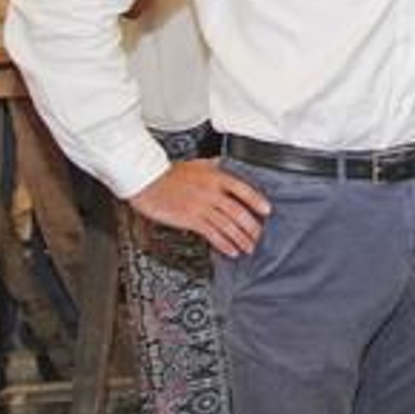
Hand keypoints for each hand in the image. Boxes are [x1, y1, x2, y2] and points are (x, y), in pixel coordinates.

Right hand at [129, 159, 271, 257]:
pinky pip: (212, 234)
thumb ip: (215, 166)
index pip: (243, 189)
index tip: (267, 210)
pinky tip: (231, 250)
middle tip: (259, 236)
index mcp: (216, 177)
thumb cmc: (170, 173)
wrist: (147, 180)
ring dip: (241, 238)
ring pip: (227, 225)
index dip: (257, 201)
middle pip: (238, 211)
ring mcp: (201, 207)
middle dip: (251, 226)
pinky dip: (224, 243)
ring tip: (249, 247)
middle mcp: (212, 192)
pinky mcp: (190, 219)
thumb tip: (226, 164)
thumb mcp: (198, 163)